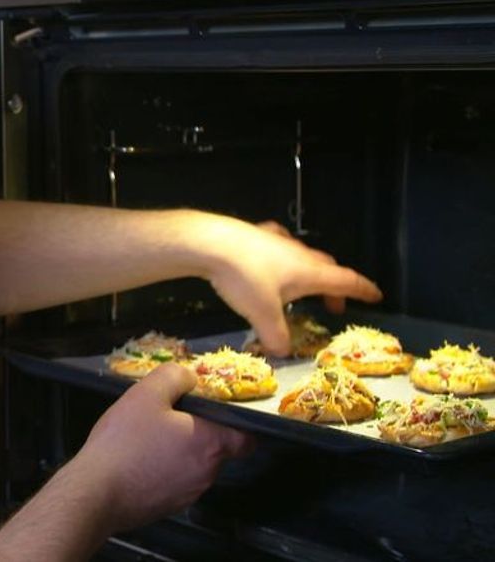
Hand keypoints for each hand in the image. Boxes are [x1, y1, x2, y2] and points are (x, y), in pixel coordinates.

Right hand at [71, 364, 251, 533]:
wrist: (96, 491)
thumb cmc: (125, 441)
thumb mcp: (146, 394)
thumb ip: (174, 377)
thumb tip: (190, 377)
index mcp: (210, 443)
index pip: (247, 438)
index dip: (237, 424)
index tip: (215, 413)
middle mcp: (207, 473)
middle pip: (215, 450)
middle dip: (196, 434)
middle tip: (166, 419)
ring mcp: (188, 494)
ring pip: (193, 467)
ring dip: (178, 453)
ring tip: (146, 440)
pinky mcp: (168, 508)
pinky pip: (174, 484)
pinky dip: (163, 472)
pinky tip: (137, 462)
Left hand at [198, 216, 382, 355]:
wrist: (211, 243)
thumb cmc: (245, 278)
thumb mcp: (263, 314)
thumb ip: (276, 336)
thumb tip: (282, 352)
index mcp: (310, 272)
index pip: (346, 281)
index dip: (363, 290)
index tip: (376, 295)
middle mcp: (299, 253)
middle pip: (326, 268)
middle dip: (333, 286)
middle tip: (332, 304)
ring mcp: (277, 239)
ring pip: (303, 254)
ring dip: (308, 270)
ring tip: (300, 286)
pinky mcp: (255, 233)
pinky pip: (277, 243)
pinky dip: (282, 254)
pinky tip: (271, 257)